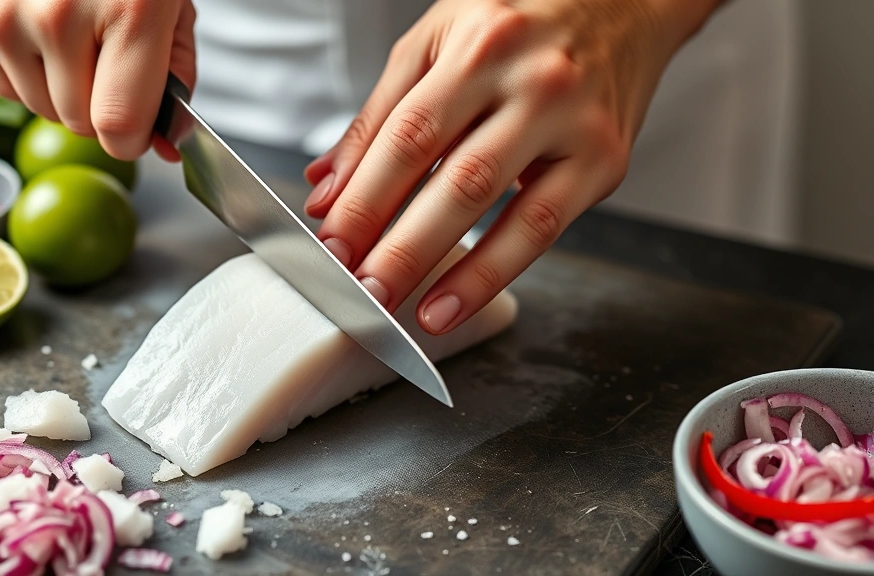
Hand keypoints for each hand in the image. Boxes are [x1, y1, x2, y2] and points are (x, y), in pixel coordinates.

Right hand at [0, 0, 195, 161]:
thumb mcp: (172, 10)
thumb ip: (173, 79)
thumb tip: (163, 142)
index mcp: (129, 12)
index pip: (118, 124)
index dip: (131, 139)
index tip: (136, 131)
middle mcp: (59, 14)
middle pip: (78, 123)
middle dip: (99, 105)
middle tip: (106, 57)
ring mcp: (4, 15)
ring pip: (38, 109)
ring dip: (60, 88)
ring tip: (73, 35)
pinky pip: (3, 86)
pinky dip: (24, 70)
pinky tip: (39, 29)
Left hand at [303, 0, 720, 333]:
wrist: (624, 2)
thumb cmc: (520, 22)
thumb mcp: (437, 41)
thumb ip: (379, 116)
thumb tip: (327, 190)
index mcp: (482, 45)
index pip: (410, 135)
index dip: (365, 197)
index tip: (332, 243)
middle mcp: (535, 82)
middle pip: (456, 179)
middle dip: (399, 245)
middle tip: (360, 290)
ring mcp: (577, 124)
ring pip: (505, 209)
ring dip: (450, 272)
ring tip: (405, 310)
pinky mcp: (606, 161)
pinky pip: (545, 229)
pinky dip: (495, 272)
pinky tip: (458, 302)